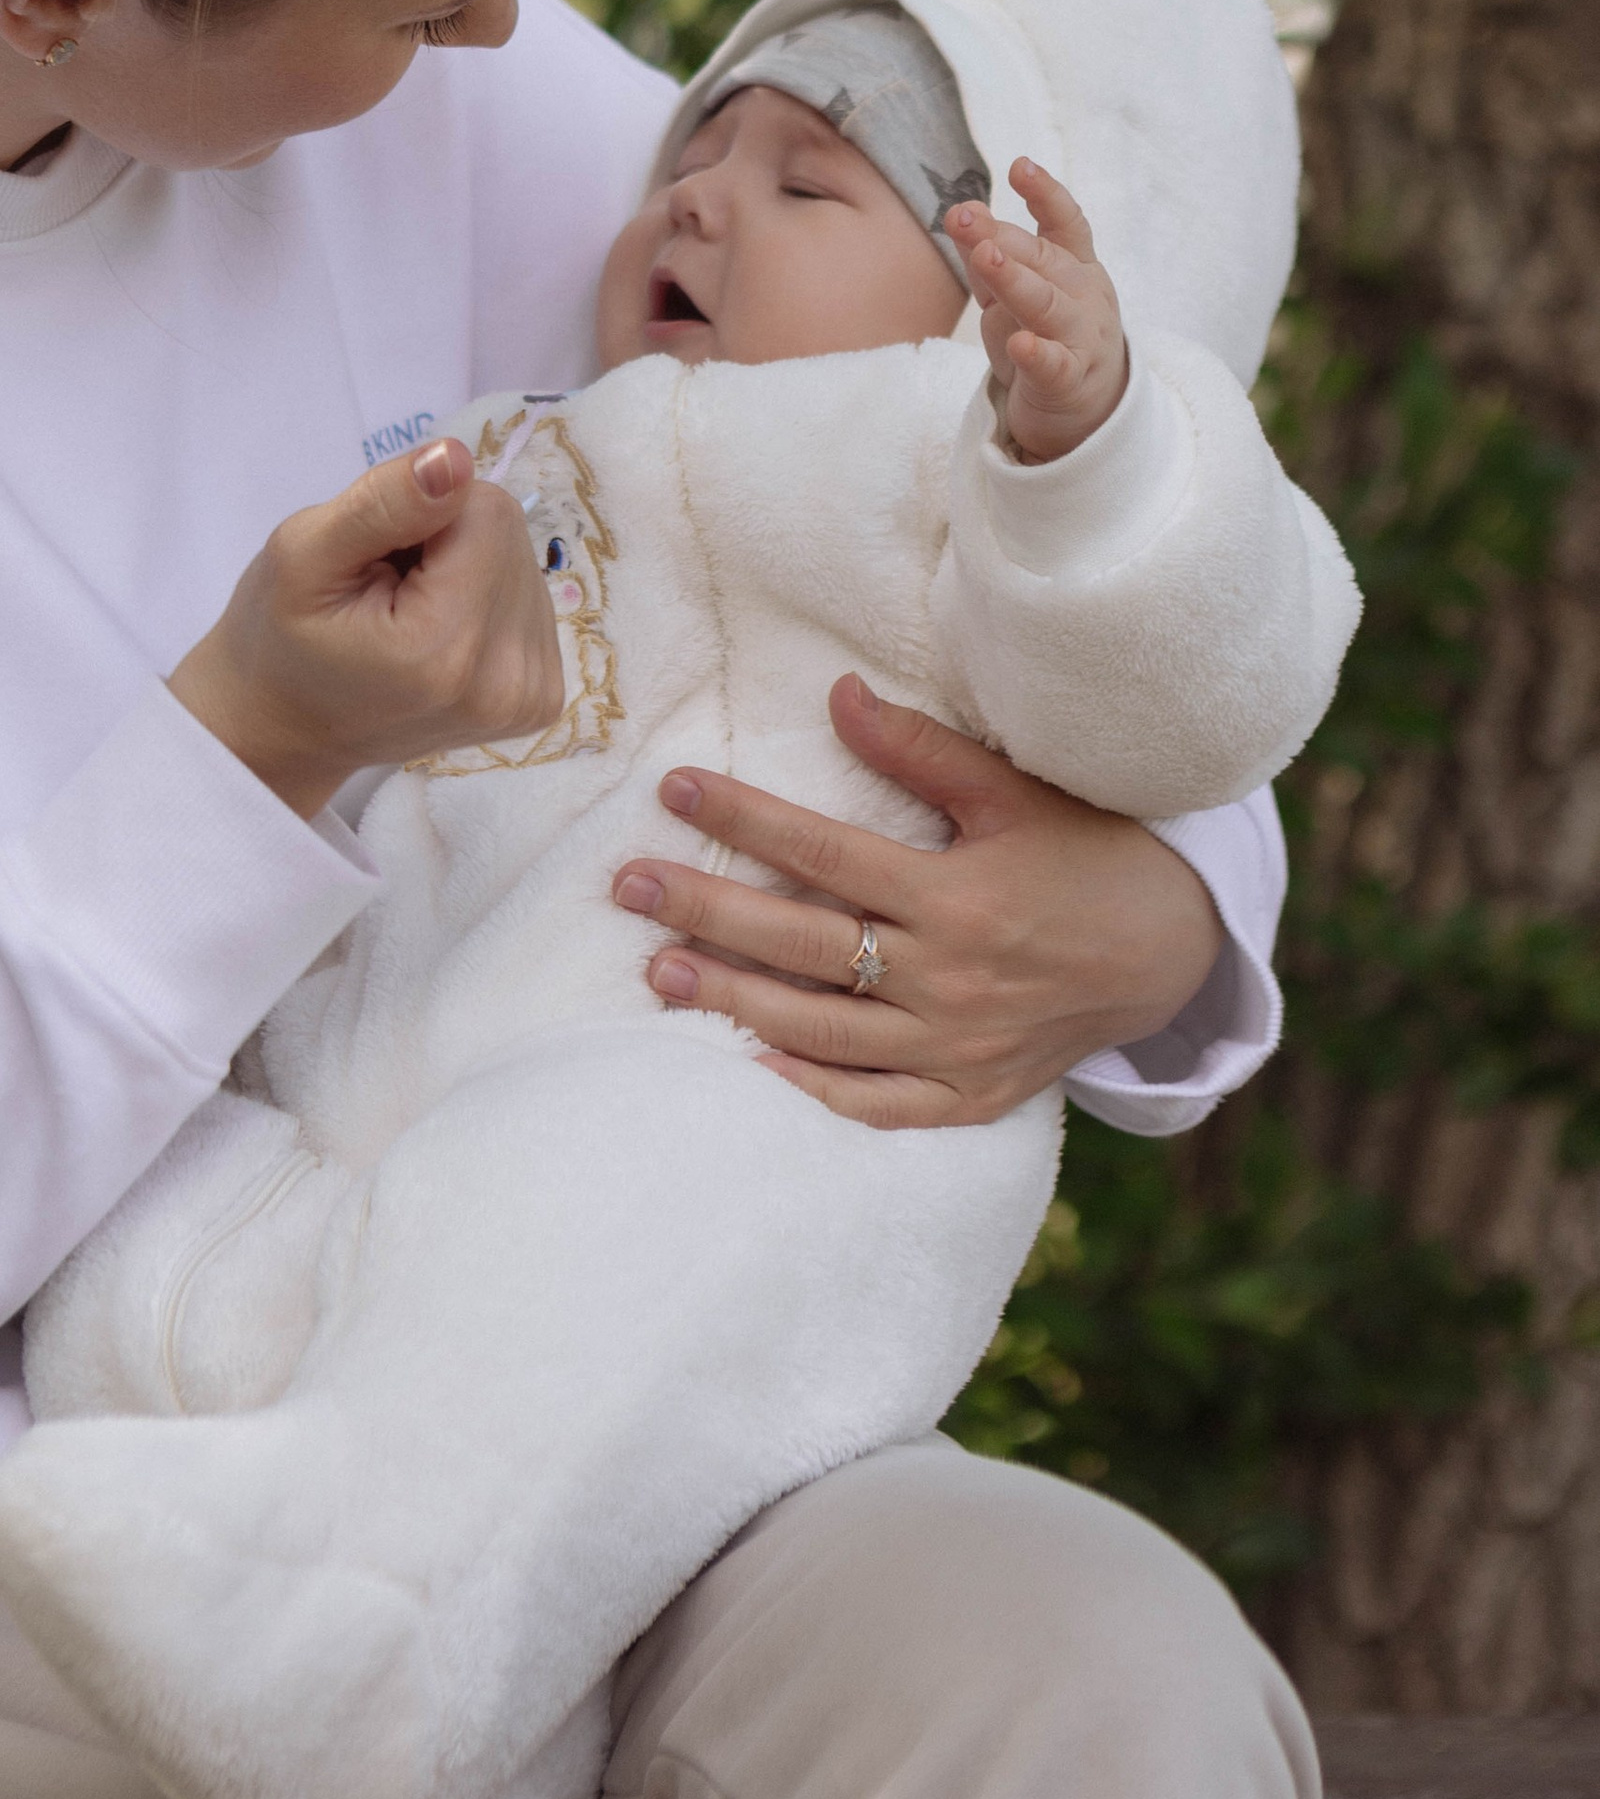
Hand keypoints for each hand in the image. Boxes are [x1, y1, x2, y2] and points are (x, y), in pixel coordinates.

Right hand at [171, 441, 562, 819]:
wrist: (291, 728)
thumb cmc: (281, 638)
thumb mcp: (302, 555)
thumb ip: (383, 503)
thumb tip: (456, 457)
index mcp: (445, 648)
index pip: (484, 508)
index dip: (425, 509)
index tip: (377, 554)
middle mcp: (506, 680)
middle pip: (507, 533)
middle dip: (447, 537)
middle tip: (386, 583)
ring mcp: (529, 696)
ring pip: (521, 559)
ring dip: (464, 565)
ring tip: (406, 609)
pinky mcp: (540, 697)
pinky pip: (529, 598)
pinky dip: (482, 596)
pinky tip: (437, 628)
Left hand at [608, 674, 1224, 1126]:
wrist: (1172, 955)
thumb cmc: (1090, 856)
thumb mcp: (1015, 793)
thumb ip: (921, 751)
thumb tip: (837, 694)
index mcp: (956, 897)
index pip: (825, 854)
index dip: (747, 820)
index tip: (675, 789)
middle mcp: (949, 979)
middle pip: (802, 944)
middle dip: (706, 912)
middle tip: (626, 886)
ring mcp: (955, 1048)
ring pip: (821, 1028)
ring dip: (732, 998)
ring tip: (656, 969)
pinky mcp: (967, 1097)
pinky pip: (874, 1104)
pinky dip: (808, 1089)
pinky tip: (742, 1061)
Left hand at [944, 159, 1129, 462]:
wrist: (1083, 406)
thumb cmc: (1045, 332)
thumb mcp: (1014, 288)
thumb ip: (989, 250)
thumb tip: (961, 209)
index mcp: (1075, 266)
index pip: (1065, 222)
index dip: (1045, 193)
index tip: (1020, 166)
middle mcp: (1083, 295)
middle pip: (1043, 260)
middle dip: (1003, 237)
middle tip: (964, 216)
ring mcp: (1080, 338)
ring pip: (1046, 305)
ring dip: (1016, 280)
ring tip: (989, 257)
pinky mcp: (1068, 381)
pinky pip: (1053, 365)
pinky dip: (1037, 354)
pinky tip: (1019, 344)